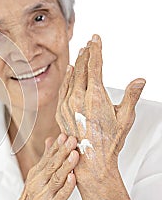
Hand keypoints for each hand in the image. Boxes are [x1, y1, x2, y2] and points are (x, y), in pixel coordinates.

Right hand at [0, 134, 78, 199]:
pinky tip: (73, 178)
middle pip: (52, 165)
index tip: (65, 134)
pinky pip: (60, 197)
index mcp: (36, 173)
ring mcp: (44, 195)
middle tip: (72, 140)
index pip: (47, 156)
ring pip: (56, 178)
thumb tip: (51, 140)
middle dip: (63, 151)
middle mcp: (39, 182)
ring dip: (66, 166)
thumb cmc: (32, 197)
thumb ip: (46, 158)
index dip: (57, 146)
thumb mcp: (36, 176)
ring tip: (75, 155)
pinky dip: (67, 187)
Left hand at [56, 34, 145, 185]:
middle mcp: (78, 98)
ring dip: (77, 63)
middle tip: (90, 42)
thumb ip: (131, 97)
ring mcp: (67, 105)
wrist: (90, 160)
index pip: (94, 66)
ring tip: (82, 52)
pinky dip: (67, 78)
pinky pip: (63, 89)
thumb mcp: (125, 118)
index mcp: (95, 97)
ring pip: (71, 77)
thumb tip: (139, 80)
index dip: (96, 50)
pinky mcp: (60, 112)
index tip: (96, 38)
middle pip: (82, 69)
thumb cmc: (109, 141)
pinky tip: (69, 71)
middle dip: (87, 53)